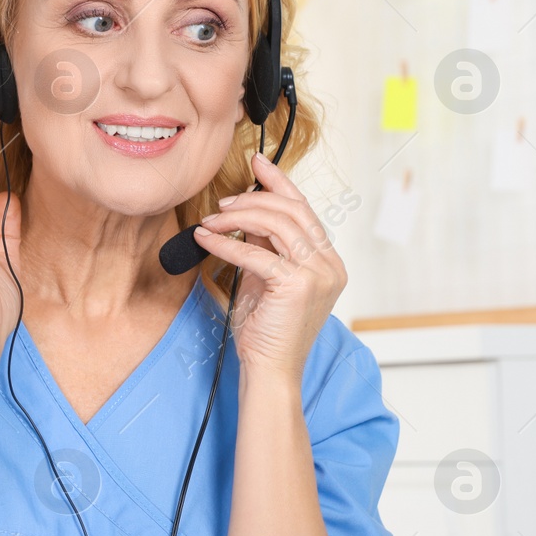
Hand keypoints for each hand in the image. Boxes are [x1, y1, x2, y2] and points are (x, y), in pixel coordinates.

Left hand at [193, 153, 346, 378]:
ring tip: (212, 220)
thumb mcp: (266, 278)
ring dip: (238, 217)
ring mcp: (318, 275)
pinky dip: (226, 243)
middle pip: (292, 211)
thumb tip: (247, 212)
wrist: (269, 372)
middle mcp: (329, 265)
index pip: (305, 210)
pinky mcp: (297, 286)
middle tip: (223, 202)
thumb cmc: (266, 331)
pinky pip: (256, 253)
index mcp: (328, 262)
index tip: (257, 163)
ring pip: (277, 225)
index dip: (280, 182)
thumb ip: (265, 246)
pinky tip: (206, 238)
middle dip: (254, 198)